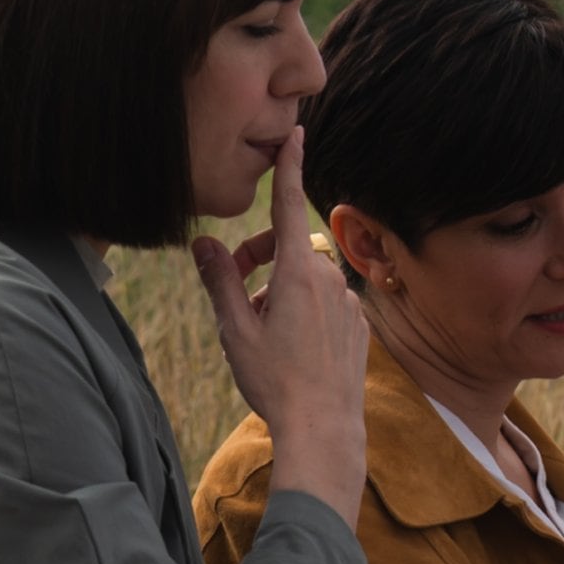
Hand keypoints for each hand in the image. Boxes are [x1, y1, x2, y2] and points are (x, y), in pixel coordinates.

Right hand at [194, 127, 369, 522]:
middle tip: (235, 291)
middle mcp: (329, 279)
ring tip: (264, 333)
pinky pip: (327, 302)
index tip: (296, 133)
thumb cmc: (274, 382)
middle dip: (262, 258)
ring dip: (283, 290)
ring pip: (308, 278)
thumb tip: (203, 242)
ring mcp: (348, 302)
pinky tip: (295, 349)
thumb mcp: (234, 331)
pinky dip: (306, 310)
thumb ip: (220, 281)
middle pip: (291, 247)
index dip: (289, 167)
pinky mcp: (360, 324)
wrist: (324, 429)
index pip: (289, 205)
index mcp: (297, 273)